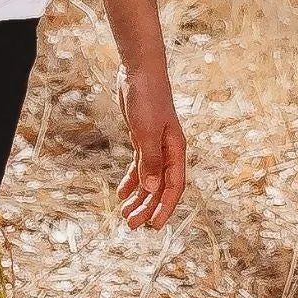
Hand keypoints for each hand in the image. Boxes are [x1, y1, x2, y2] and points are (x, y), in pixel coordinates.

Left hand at [117, 70, 185, 227]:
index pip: (173, 187)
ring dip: (138, 197)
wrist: (140, 73)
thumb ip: (150, 159)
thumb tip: (151, 189)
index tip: (153, 225)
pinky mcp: (142, 140)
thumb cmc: (147, 98)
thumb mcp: (146, 130)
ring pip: (148, 179)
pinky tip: (122, 193)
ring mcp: (155, 146)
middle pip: (159, 187)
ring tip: (125, 215)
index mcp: (176, 151)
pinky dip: (131, 180)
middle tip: (131, 225)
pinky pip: (139, 166)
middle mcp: (168, 152)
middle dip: (147, 207)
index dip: (164, 207)